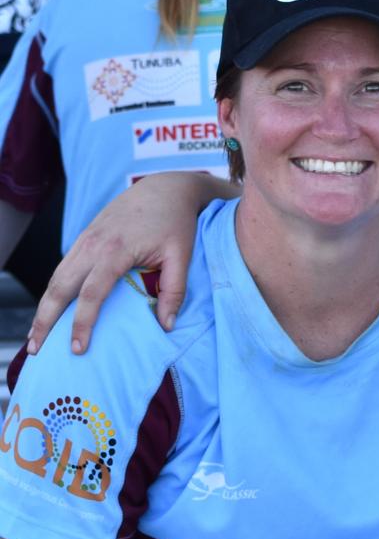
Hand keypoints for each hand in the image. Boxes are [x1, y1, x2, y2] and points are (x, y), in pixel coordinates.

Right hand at [28, 172, 235, 354]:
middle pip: (59, 287)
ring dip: (44, 307)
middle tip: (36, 350)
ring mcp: (84, 240)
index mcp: (114, 250)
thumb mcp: (182, 255)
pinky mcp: (84, 238)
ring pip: (55, 277)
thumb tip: (166, 325)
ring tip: (37, 337)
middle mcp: (91, 244)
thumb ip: (175, 290)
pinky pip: (62, 268)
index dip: (81, 323)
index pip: (90, 294)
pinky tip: (50, 310)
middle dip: (45, 320)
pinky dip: (53, 290)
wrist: (165, 188)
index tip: (77, 349)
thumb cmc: (175, 222)